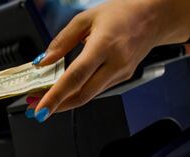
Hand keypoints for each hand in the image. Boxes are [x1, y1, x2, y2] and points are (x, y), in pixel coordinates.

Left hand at [29, 0, 189, 119]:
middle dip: (57, 105)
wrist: (153, 17)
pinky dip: (79, 93)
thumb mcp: (85, 19)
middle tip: (36, 108)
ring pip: (89, 96)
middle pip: (82, 94)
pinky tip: (66, 92)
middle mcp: (115, 63)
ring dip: (66, 102)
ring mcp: (121, 73)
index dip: (56, 96)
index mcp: (104, 45)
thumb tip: (42, 61)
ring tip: (46, 100)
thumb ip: (61, 42)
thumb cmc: (121, 14)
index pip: (75, 77)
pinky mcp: (124, 78)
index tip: (41, 109)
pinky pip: (97, 90)